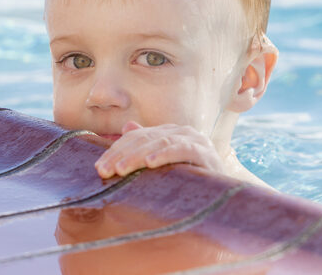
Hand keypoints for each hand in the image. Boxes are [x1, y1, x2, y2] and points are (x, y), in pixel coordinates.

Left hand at [94, 121, 223, 177]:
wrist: (223, 195)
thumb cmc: (190, 180)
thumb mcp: (163, 165)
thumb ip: (146, 145)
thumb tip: (127, 127)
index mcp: (168, 133)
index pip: (135, 137)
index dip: (116, 150)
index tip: (99, 167)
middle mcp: (180, 132)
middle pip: (144, 139)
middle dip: (121, 155)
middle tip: (104, 170)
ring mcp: (194, 140)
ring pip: (159, 142)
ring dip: (137, 156)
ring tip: (121, 169)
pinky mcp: (205, 152)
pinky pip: (182, 150)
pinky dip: (165, 154)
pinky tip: (151, 162)